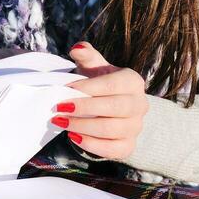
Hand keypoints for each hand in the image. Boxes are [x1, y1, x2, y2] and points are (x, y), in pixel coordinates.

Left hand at [56, 40, 148, 159]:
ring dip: (82, 126)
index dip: (87, 87)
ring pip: (111, 130)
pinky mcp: (128, 146)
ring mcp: (136, 127)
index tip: (65, 88)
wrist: (110, 108)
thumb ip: (87, 55)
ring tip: (60, 121)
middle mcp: (140, 105)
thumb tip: (77, 48)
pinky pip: (113, 149)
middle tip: (59, 108)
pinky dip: (92, 145)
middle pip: (114, 108)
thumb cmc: (100, 83)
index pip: (112, 85)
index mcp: (133, 81)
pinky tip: (74, 137)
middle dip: (84, 108)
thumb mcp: (94, 66)